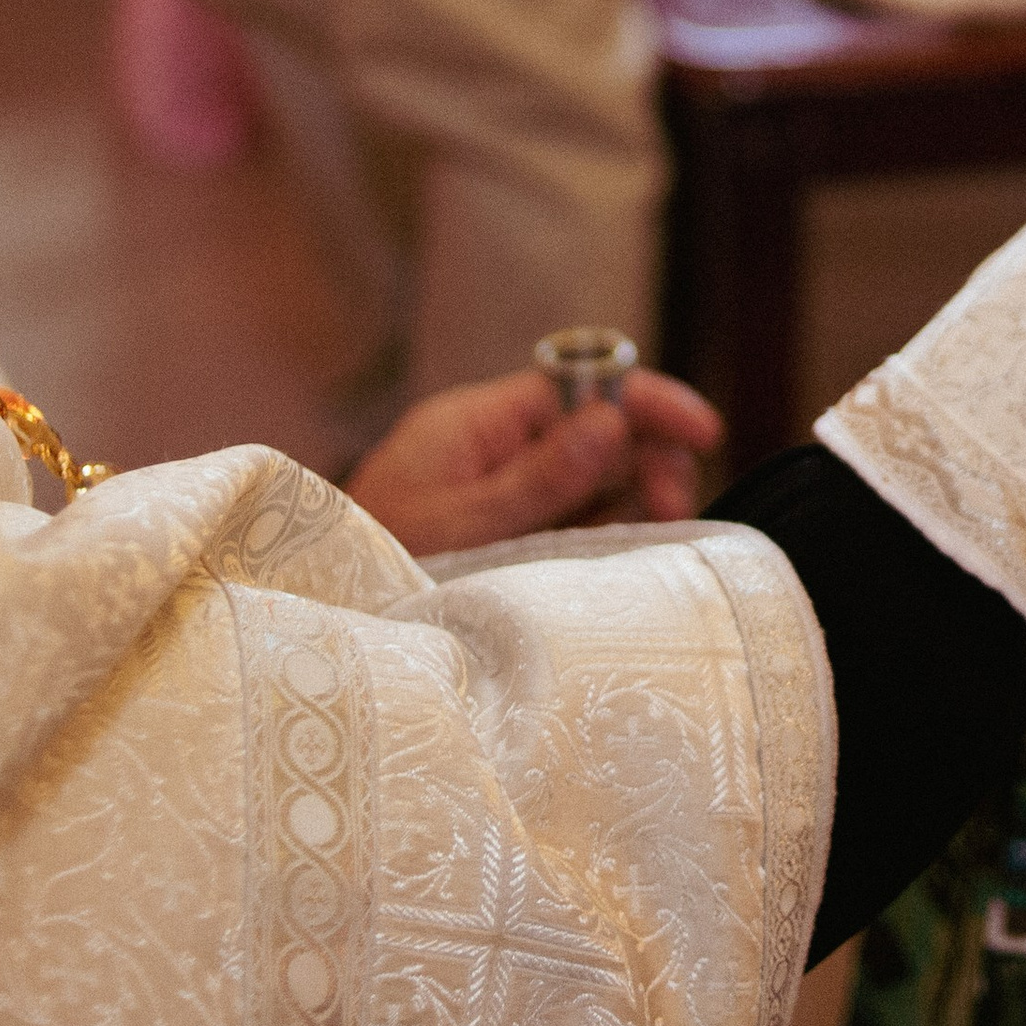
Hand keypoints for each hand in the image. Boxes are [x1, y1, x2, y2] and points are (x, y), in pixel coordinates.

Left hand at [348, 367, 722, 557]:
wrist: (322, 640)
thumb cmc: (371, 575)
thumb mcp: (457, 527)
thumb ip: (537, 479)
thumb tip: (611, 421)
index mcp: (475, 426)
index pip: (577, 386)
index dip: (644, 400)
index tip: (702, 429)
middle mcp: (494, 453)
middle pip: (596, 431)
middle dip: (648, 458)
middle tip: (676, 508)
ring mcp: (503, 499)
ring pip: (594, 481)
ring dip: (637, 500)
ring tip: (661, 536)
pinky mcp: (509, 544)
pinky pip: (576, 526)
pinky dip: (611, 535)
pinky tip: (633, 560)